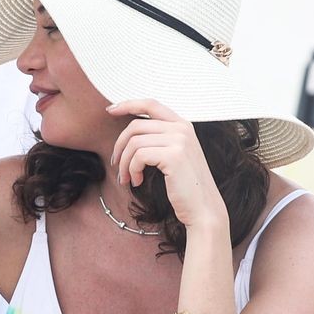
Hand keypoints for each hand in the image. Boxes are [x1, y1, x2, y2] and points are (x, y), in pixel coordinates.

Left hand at [106, 98, 226, 230]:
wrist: (203, 208)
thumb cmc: (185, 187)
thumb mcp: (174, 156)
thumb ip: (159, 140)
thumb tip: (129, 134)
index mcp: (183, 125)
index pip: (151, 104)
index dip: (128, 104)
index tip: (110, 110)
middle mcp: (182, 128)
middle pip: (136, 126)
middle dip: (120, 146)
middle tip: (117, 165)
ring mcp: (179, 140)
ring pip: (134, 142)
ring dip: (124, 163)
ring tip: (127, 179)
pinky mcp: (174, 155)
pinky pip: (138, 156)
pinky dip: (132, 170)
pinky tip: (137, 181)